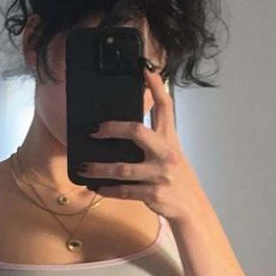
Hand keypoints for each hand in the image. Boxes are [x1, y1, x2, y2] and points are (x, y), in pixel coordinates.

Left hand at [80, 64, 205, 221]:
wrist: (191, 206)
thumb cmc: (176, 174)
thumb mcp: (171, 151)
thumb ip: (155, 135)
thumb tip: (127, 122)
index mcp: (170, 138)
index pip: (165, 106)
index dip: (155, 86)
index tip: (145, 69)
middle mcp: (166, 153)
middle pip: (137, 132)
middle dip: (112, 129)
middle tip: (93, 131)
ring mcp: (160, 175)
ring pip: (122, 169)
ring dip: (100, 169)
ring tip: (84, 167)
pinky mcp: (153, 194)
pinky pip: (124, 191)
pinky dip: (108, 190)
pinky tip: (97, 188)